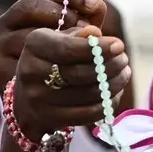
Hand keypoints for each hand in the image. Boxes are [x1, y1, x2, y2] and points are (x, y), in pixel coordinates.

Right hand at [6, 0, 129, 138]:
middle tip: (124, 59)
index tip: (119, 45)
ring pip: (87, 94)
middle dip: (109, 66)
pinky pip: (88, 113)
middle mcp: (31, 72)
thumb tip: (95, 33)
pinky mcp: (50, 118)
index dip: (97, 48)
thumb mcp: (62, 38)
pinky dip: (107, 103)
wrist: (29, 96)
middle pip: (80, 73)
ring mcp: (38, 98)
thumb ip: (79, 34)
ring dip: (113, 84)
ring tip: (124, 73)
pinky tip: (114, 93)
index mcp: (34, 45)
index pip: (67, 48)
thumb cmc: (54, 59)